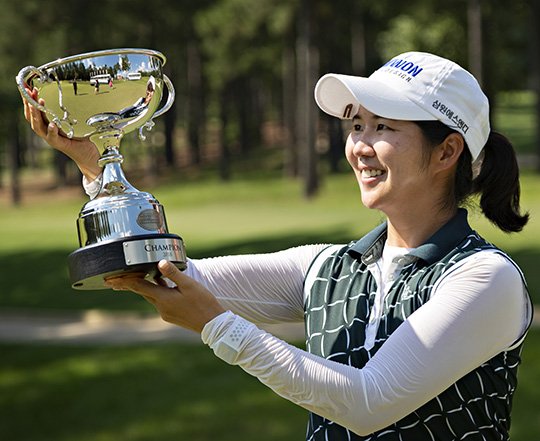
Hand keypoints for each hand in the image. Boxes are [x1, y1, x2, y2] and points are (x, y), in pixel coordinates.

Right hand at [22, 86, 101, 180]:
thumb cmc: (82, 138)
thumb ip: (71, 110)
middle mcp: (47, 132)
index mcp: (48, 124)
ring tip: (35, 103)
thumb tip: (73, 93)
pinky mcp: (61, 145)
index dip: (28, 99)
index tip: (26, 87)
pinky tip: (51, 124)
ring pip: (38, 127)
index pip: (33, 111)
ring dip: (36, 114)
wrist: (89, 156)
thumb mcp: (75, 121)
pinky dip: (51, 131)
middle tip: (28, 91)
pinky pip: (53, 138)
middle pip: (31, 117)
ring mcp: (52, 139)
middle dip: (28, 103)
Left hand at [105, 260, 226, 333]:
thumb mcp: (189, 285)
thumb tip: (160, 262)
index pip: (139, 287)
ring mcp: (166, 313)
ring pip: (152, 296)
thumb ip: (173, 273)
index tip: (112, 279)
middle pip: (143, 292)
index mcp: (163, 299)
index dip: (125, 281)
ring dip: (145, 287)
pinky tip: (163, 286)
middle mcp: (161, 308)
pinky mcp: (172, 315)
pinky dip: (158, 292)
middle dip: (130, 285)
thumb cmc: (203, 303)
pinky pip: (161, 301)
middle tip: (115, 279)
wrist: (213, 324)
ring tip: (137, 278)